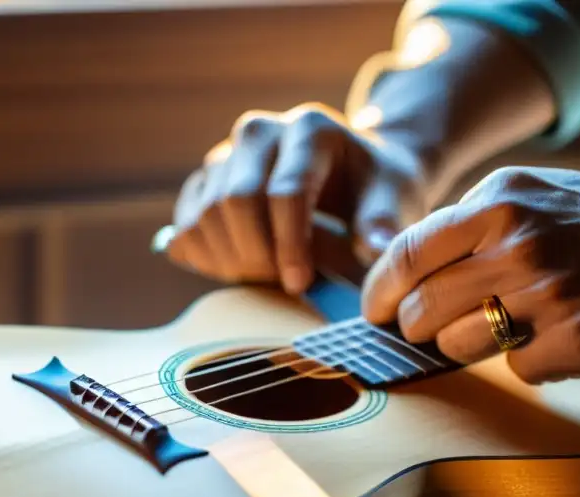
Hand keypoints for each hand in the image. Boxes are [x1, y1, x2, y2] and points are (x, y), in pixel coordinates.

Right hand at [167, 102, 426, 294]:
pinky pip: (185, 225)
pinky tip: (239, 270)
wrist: (351, 171)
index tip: (301, 284)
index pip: (285, 191)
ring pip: (204, 214)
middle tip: (283, 284)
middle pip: (236, 200)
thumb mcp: (394, 197)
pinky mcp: (204, 180)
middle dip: (257, 254)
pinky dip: (205, 257)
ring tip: (267, 278)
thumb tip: (376, 249)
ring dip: (231, 259)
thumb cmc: (375, 188)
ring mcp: (226, 154)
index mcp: (308, 129)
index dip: (290, 245)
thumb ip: (383, 222)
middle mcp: (259, 132)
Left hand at [360, 166, 579, 384]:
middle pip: (421, 311)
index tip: (374, 312)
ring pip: (457, 347)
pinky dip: (530, 361)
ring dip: (471, 347)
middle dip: (420, 328)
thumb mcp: (538, 195)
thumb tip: (401, 272)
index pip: (404, 255)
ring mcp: (548, 295)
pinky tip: (562, 337)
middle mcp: (518, 244)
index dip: (378, 293)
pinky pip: (515, 370)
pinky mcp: (575, 344)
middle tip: (440, 328)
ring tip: (513, 325)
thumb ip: (471, 225)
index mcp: (500, 200)